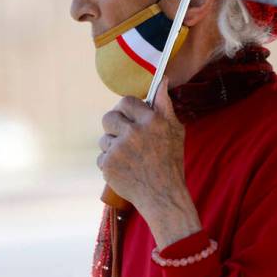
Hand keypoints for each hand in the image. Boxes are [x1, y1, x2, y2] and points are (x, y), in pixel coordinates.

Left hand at [97, 77, 201, 247]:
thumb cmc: (171, 161)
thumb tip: (162, 81)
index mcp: (151, 120)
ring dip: (113, 146)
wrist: (163, 196)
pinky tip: (124, 169)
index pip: (126, 102)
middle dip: (115, 126)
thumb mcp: (175, 130)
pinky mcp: (108, 164)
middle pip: (109, 117)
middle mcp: (134, 132)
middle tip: (125, 137)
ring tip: (128, 157)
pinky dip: (110, 163)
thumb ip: (165, 105)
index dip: (126, 109)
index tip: (130, 117)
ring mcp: (119, 149)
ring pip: (104, 139)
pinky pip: (102, 156)